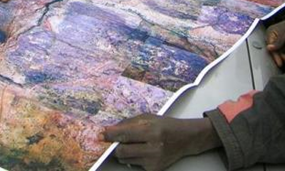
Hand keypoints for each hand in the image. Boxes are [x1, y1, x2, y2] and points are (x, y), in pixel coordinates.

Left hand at [104, 114, 220, 170]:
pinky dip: (134, 157)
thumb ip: (129, 123)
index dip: (110, 135)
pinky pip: (134, 164)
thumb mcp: (148, 118)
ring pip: (126, 159)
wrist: (184, 139)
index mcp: (151, 130)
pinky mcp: (154, 169)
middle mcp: (153, 147)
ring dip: (124, 152)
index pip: (124, 134)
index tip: (100, 135)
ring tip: (134, 144)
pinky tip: (143, 151)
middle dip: (115, 146)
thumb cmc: (164, 125)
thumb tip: (110, 130)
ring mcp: (154, 160)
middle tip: (114, 141)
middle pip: (122, 151)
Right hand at [266, 18, 284, 67]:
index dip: (275, 56)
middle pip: (277, 54)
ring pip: (284, 57)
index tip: (279, 63)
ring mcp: (281, 47)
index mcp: (271, 35)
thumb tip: (269, 48)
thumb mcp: (284, 33)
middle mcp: (275, 42)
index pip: (271, 48)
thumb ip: (277, 42)